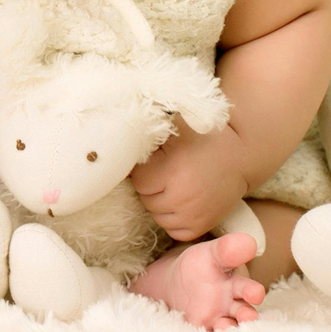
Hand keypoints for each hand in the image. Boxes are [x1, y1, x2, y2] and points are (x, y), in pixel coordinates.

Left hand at [131, 119, 249, 241]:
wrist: (239, 155)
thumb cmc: (202, 137)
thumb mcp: (173, 130)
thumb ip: (147, 135)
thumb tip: (121, 139)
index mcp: (171, 172)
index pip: (138, 182)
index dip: (143, 171)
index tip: (153, 162)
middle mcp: (182, 198)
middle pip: (146, 200)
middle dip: (150, 187)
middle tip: (162, 173)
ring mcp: (194, 215)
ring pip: (157, 217)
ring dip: (158, 204)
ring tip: (170, 186)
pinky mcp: (204, 225)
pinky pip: (174, 230)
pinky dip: (171, 219)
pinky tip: (177, 202)